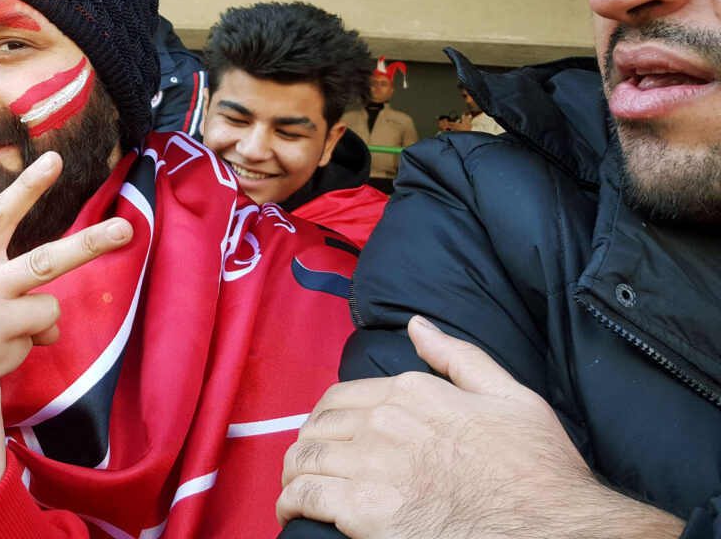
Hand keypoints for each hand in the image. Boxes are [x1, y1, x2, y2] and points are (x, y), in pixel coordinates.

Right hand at [0, 150, 130, 374]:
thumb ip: (4, 287)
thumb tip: (50, 322)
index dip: (27, 187)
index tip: (54, 160)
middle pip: (47, 260)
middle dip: (90, 244)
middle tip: (126, 229)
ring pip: (50, 308)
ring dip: (39, 318)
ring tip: (1, 325)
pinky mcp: (9, 350)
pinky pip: (37, 340)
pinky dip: (22, 345)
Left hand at [277, 317, 683, 538]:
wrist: (552, 525)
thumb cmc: (537, 469)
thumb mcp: (510, 396)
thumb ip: (457, 357)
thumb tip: (417, 324)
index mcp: (412, 392)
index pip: (342, 397)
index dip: (327, 417)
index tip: (325, 433)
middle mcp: (383, 421)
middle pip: (318, 427)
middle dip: (309, 444)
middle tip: (309, 463)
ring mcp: (370, 465)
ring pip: (304, 459)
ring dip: (294, 473)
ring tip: (295, 487)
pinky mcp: (363, 510)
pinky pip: (305, 497)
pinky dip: (290, 502)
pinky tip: (291, 511)